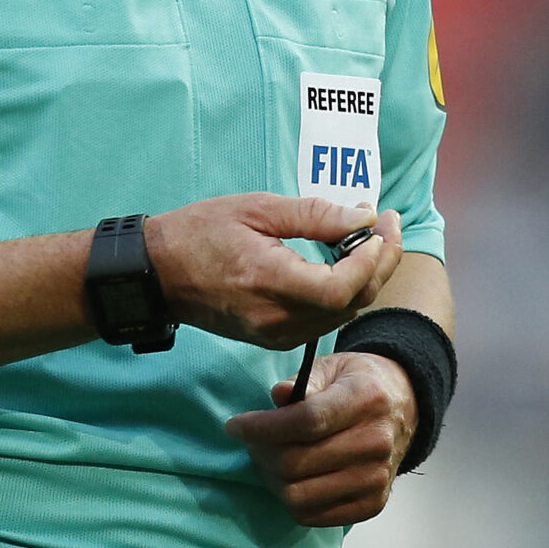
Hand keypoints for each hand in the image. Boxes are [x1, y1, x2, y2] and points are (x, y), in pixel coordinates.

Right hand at [142, 194, 400, 349]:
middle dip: (380, 264)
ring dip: (365, 279)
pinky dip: (343, 294)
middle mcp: (276, 319)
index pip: (341, 288)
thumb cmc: (202, 232)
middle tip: (389, 224)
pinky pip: (323, 321)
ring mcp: (275, 335)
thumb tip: (365, 217)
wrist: (159, 273)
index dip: (371, 260)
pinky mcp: (273, 339)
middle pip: (350, 304)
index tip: (379, 226)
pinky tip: (346, 264)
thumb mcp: (258, 208)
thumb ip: (315, 215)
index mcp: (270, 282)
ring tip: (373, 239)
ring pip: (341, 316)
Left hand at [224, 350, 418, 526]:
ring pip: (299, 496)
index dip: (262, 427)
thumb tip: (277, 396)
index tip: (235, 426)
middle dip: (260, 452)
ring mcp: (376, 479)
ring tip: (270, 458)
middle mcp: (376, 442)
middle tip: (251, 441)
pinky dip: (291, 500)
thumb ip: (303, 381)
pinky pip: (311, 516)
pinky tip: (291, 478)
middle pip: (296, 463)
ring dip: (271, 479)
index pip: (306, 422)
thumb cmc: (359, 384)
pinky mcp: (372, 505)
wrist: (405, 408)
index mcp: (367, 400)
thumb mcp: (333, 367)